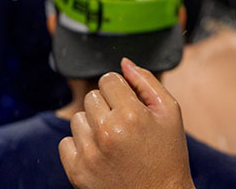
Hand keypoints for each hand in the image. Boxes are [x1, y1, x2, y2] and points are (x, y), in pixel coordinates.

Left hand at [59, 58, 194, 188]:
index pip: (108, 79)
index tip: (130, 105)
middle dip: (107, 107)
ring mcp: (89, 154)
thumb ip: (147, 81)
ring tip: (112, 142)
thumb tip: (123, 63)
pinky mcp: (77, 173)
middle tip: (124, 126)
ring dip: (92, 126)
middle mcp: (107, 133)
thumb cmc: (168, 155)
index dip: (121, 91)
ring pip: (77, 119)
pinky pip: (65, 143)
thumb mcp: (170, 113)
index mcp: (131, 115)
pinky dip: (79, 147)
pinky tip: (100, 155)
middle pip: (92, 97)